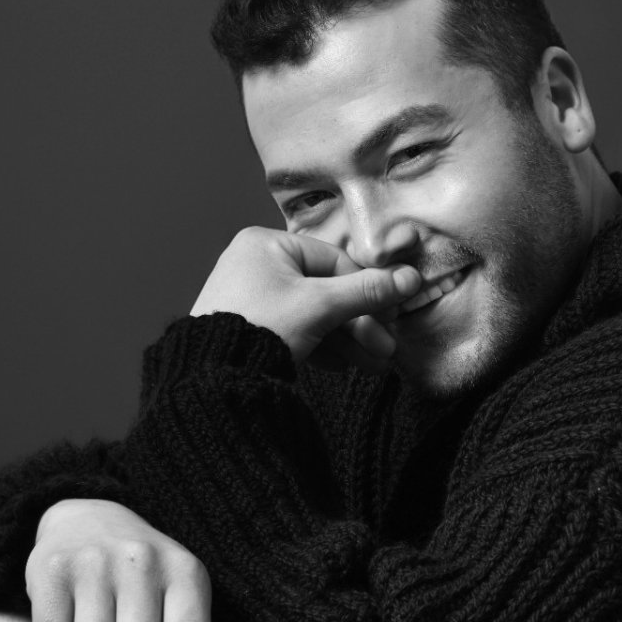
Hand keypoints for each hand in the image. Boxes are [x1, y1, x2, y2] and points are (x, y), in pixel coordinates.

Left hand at [189, 227, 421, 372]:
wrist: (210, 378)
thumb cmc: (262, 327)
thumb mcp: (320, 306)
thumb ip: (366, 292)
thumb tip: (411, 278)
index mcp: (267, 243)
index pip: (334, 261)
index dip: (367, 291)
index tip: (390, 318)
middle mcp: (257, 264)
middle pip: (325, 291)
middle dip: (359, 324)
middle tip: (385, 351)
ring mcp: (252, 297)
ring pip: (312, 315)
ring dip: (346, 341)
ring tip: (371, 367)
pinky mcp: (250, 327)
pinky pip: (294, 331)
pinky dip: (320, 347)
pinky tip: (341, 368)